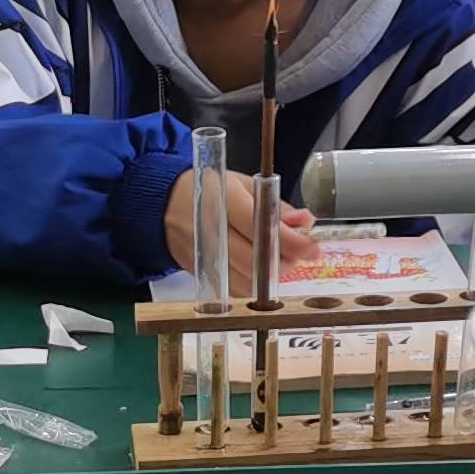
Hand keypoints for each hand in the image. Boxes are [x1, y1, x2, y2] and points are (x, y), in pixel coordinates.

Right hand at [165, 168, 318, 290]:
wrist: (162, 206)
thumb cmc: (210, 190)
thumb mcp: (243, 184)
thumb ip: (276, 205)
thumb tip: (305, 222)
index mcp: (222, 198)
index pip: (260, 227)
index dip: (291, 241)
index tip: (313, 248)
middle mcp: (211, 229)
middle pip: (256, 260)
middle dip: (287, 260)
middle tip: (303, 252)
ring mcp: (205, 255)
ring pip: (248, 280)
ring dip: (274, 273)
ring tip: (283, 257)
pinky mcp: (202, 273)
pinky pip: (235, 289)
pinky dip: (256, 283)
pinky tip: (263, 268)